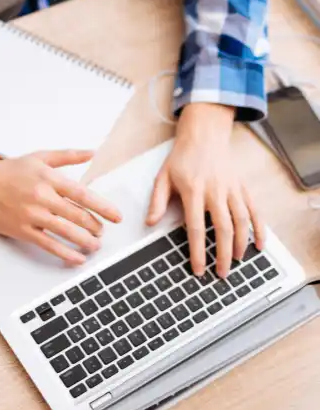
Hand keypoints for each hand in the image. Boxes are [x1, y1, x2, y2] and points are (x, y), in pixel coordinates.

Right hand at [0, 150, 121, 264]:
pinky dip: (65, 253)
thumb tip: (92, 153)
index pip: (82, 194)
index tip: (115, 216)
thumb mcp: (40, 157)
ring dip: (85, 241)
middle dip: (94, 226)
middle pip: (77, 215)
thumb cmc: (10, 170)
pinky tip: (76, 258)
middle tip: (102, 231)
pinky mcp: (23, 230)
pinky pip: (48, 245)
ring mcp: (33, 215)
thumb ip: (68, 156)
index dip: (102, 207)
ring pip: (66, 232)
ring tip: (95, 245)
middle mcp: (43, 197)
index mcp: (49, 178)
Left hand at [146, 104, 264, 277]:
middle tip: (221, 273)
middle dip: (223, 254)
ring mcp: (232, 188)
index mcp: (194, 190)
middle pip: (223, 228)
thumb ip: (157, 201)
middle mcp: (215, 190)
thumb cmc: (182, 157)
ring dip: (241, 244)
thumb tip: (150, 223)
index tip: (199, 269)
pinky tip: (259, 244)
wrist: (204, 135)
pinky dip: (259, 229)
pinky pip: (254, 210)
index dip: (198, 251)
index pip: (196, 227)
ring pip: (241, 221)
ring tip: (236, 261)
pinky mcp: (242, 186)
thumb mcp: (163, 176)